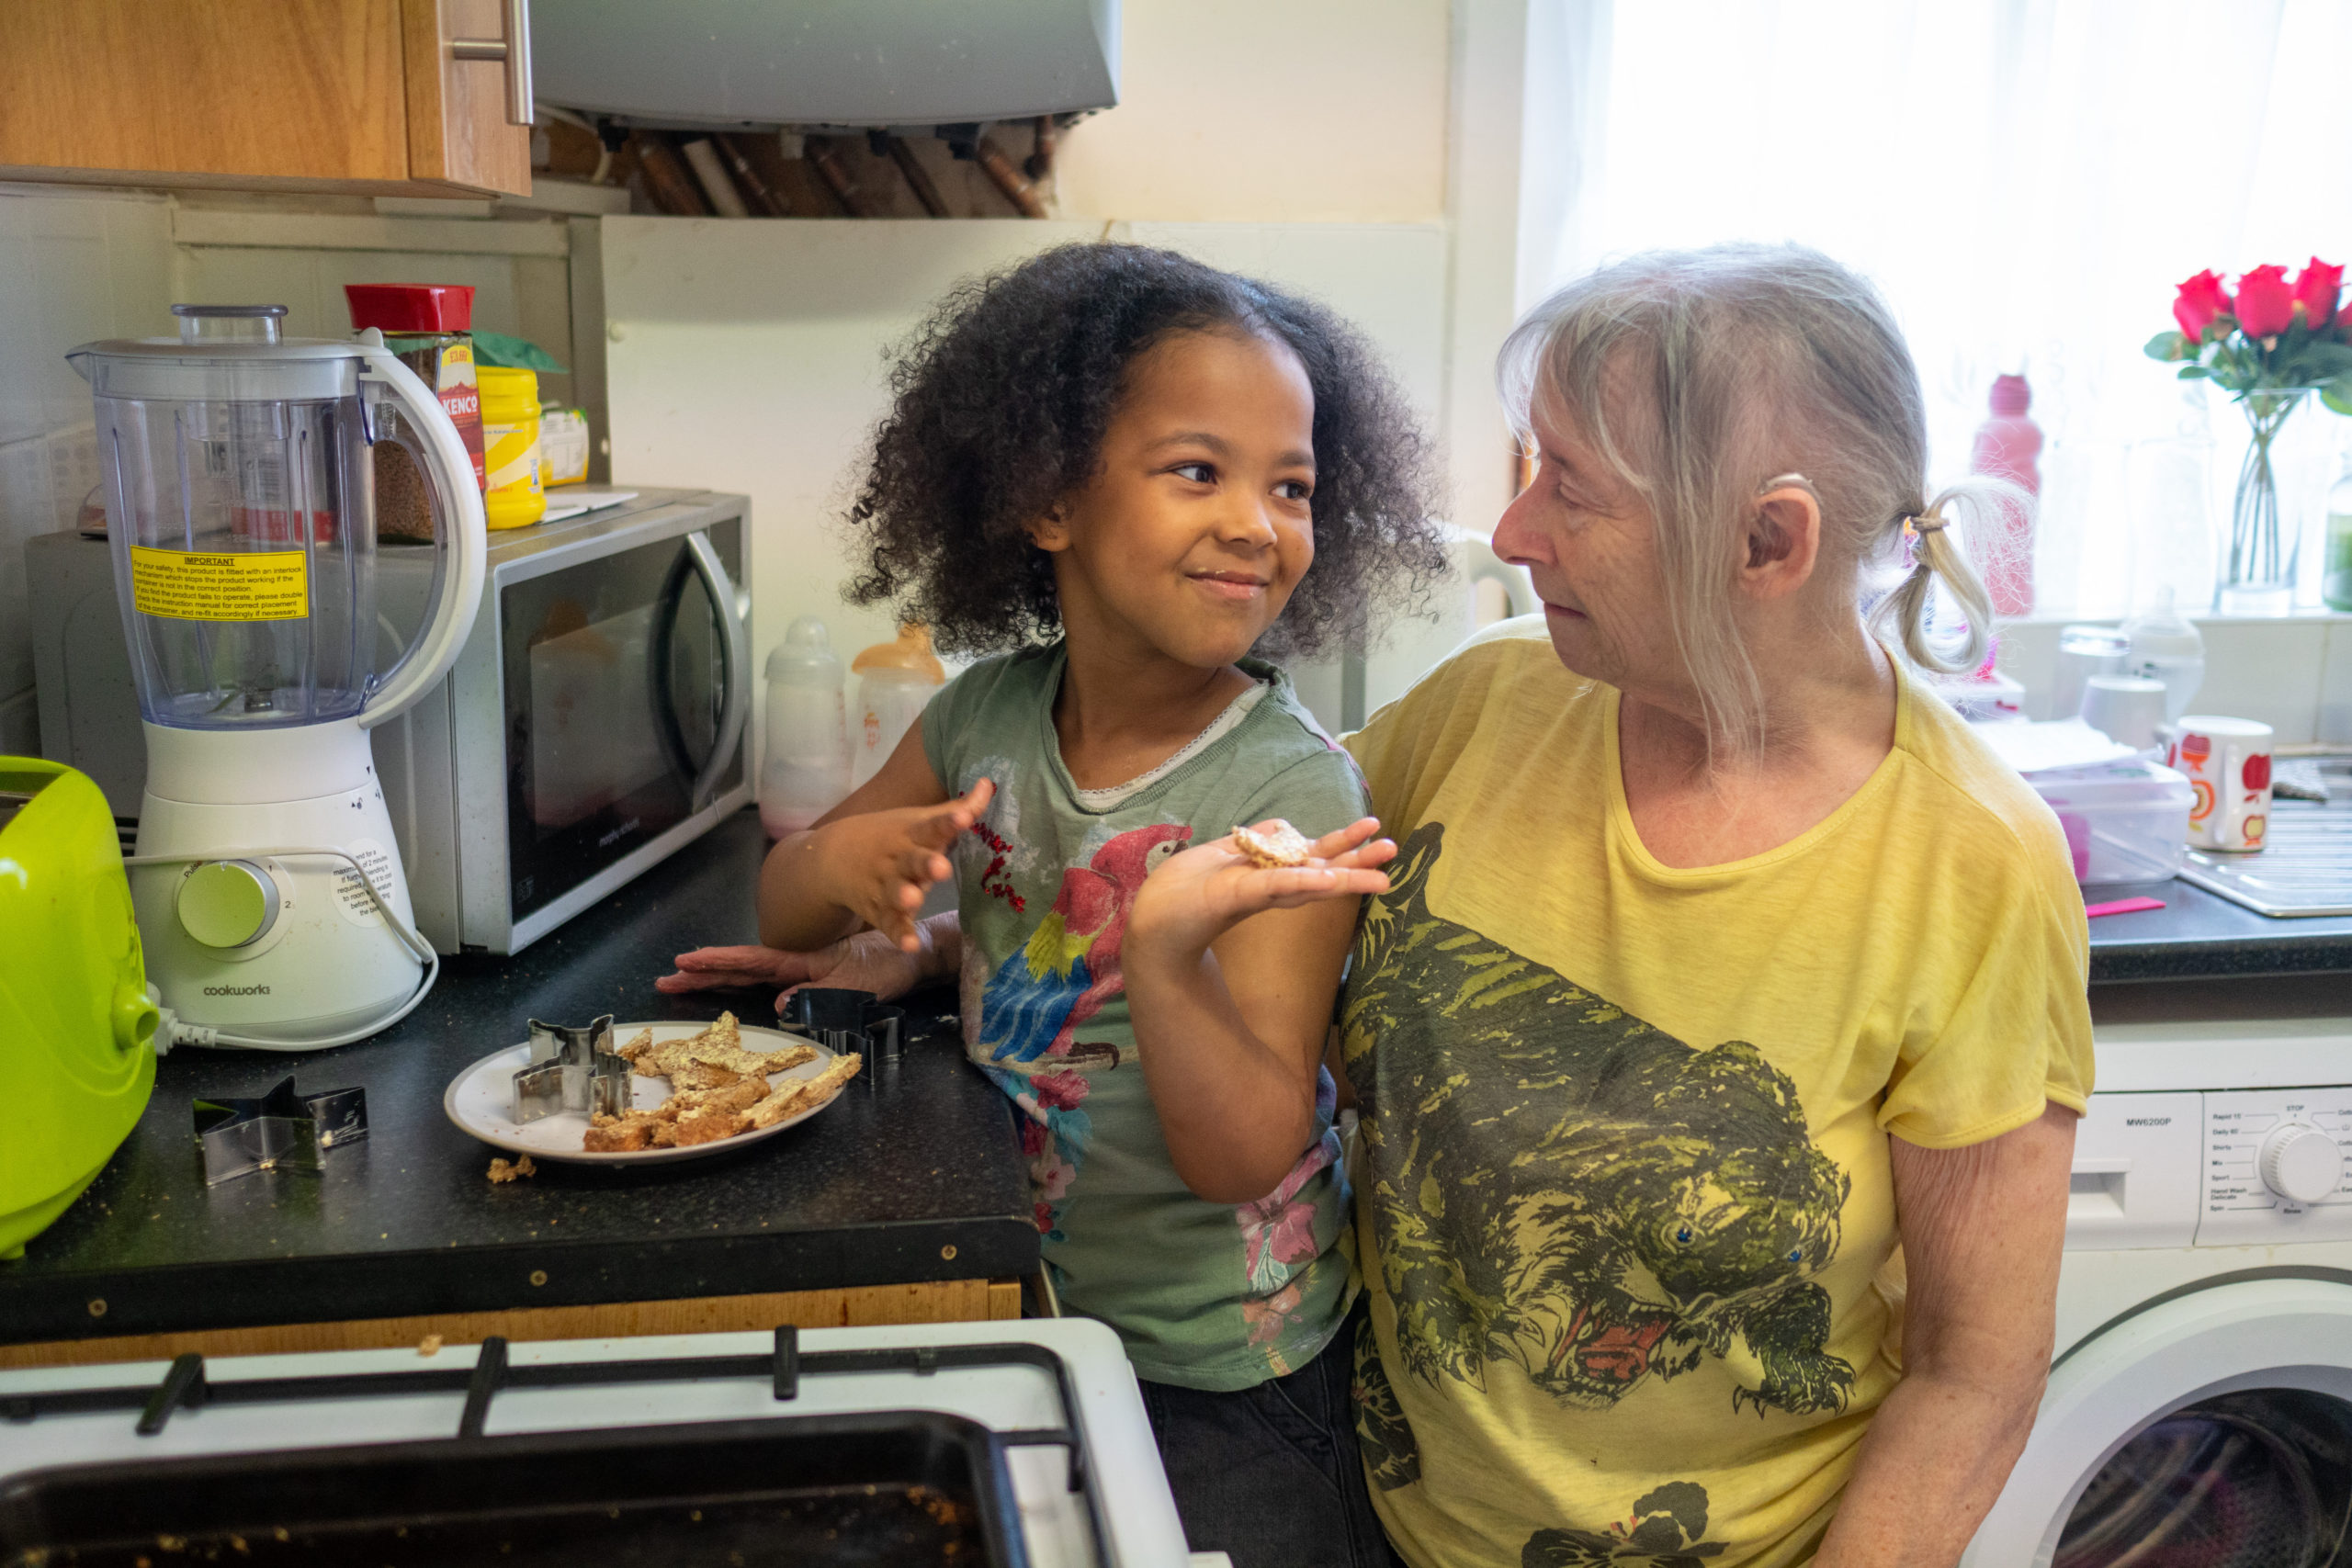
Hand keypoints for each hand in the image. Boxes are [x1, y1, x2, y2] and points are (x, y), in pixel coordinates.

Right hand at [656, 929, 923, 1007]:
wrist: (914, 957)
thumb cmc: (888, 967)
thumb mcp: (856, 985)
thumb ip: (818, 995)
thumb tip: (778, 1004)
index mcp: (801, 959)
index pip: (749, 961)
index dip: (716, 962)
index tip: (684, 963)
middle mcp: (795, 962)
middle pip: (740, 967)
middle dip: (703, 972)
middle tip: (666, 978)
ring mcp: (802, 969)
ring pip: (750, 972)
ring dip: (717, 976)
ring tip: (683, 980)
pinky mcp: (812, 977)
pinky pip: (768, 980)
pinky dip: (743, 982)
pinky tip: (728, 987)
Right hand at [811, 778, 992, 949]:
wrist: (833, 858)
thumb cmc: (892, 836)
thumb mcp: (920, 820)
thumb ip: (958, 808)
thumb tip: (991, 783)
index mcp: (912, 835)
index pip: (932, 826)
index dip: (948, 822)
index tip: (963, 817)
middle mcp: (899, 860)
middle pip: (913, 861)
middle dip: (926, 864)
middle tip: (940, 867)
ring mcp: (887, 887)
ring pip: (897, 894)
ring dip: (905, 897)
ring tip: (914, 900)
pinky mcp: (880, 912)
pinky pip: (891, 924)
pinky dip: (898, 934)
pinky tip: (910, 945)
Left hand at [1129, 817, 1394, 960]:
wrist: (1153, 919)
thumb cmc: (1186, 889)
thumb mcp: (1224, 853)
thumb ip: (1256, 843)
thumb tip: (1285, 825)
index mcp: (1269, 874)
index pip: (1313, 858)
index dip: (1344, 847)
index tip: (1375, 831)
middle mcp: (1269, 886)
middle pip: (1320, 870)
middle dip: (1358, 863)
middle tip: (1396, 853)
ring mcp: (1256, 892)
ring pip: (1306, 881)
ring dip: (1344, 876)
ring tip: (1381, 875)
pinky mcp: (1236, 896)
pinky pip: (1274, 885)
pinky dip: (1301, 882)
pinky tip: (1328, 879)